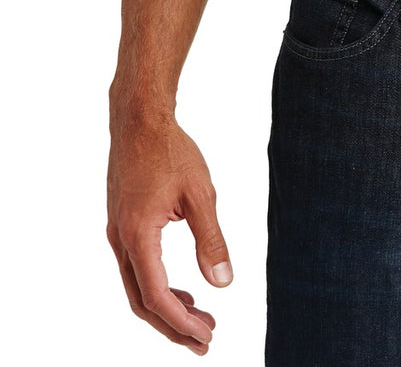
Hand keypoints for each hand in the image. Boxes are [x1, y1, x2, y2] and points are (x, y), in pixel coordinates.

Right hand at [107, 111, 232, 353]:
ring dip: (166, 308)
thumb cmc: (170, 150)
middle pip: (142, 302)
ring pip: (137, 287)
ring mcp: (117, 233)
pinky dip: (158, 287)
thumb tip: (222, 283)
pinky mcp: (121, 225)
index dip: (181, 323)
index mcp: (138, 236)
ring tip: (200, 318)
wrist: (138, 119)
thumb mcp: (200, 193)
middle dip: (173, 326)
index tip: (206, 335)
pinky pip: (135, 269)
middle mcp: (121, 240)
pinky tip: (182, 289)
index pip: (156, 296)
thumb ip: (211, 239)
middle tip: (206, 340)